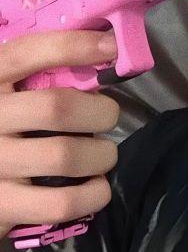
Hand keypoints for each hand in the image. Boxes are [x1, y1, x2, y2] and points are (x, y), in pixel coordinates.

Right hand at [0, 29, 119, 239]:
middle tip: (109, 118)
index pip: (28, 53)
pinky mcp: (0, 206)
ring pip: (64, 155)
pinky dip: (92, 194)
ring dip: (101, 155)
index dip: (75, 46)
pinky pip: (61, 202)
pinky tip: (96, 187)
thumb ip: (44, 73)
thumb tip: (107, 52)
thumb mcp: (14, 92)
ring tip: (104, 156)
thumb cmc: (7, 125)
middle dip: (100, 112)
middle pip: (56, 107)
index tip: (113, 47)